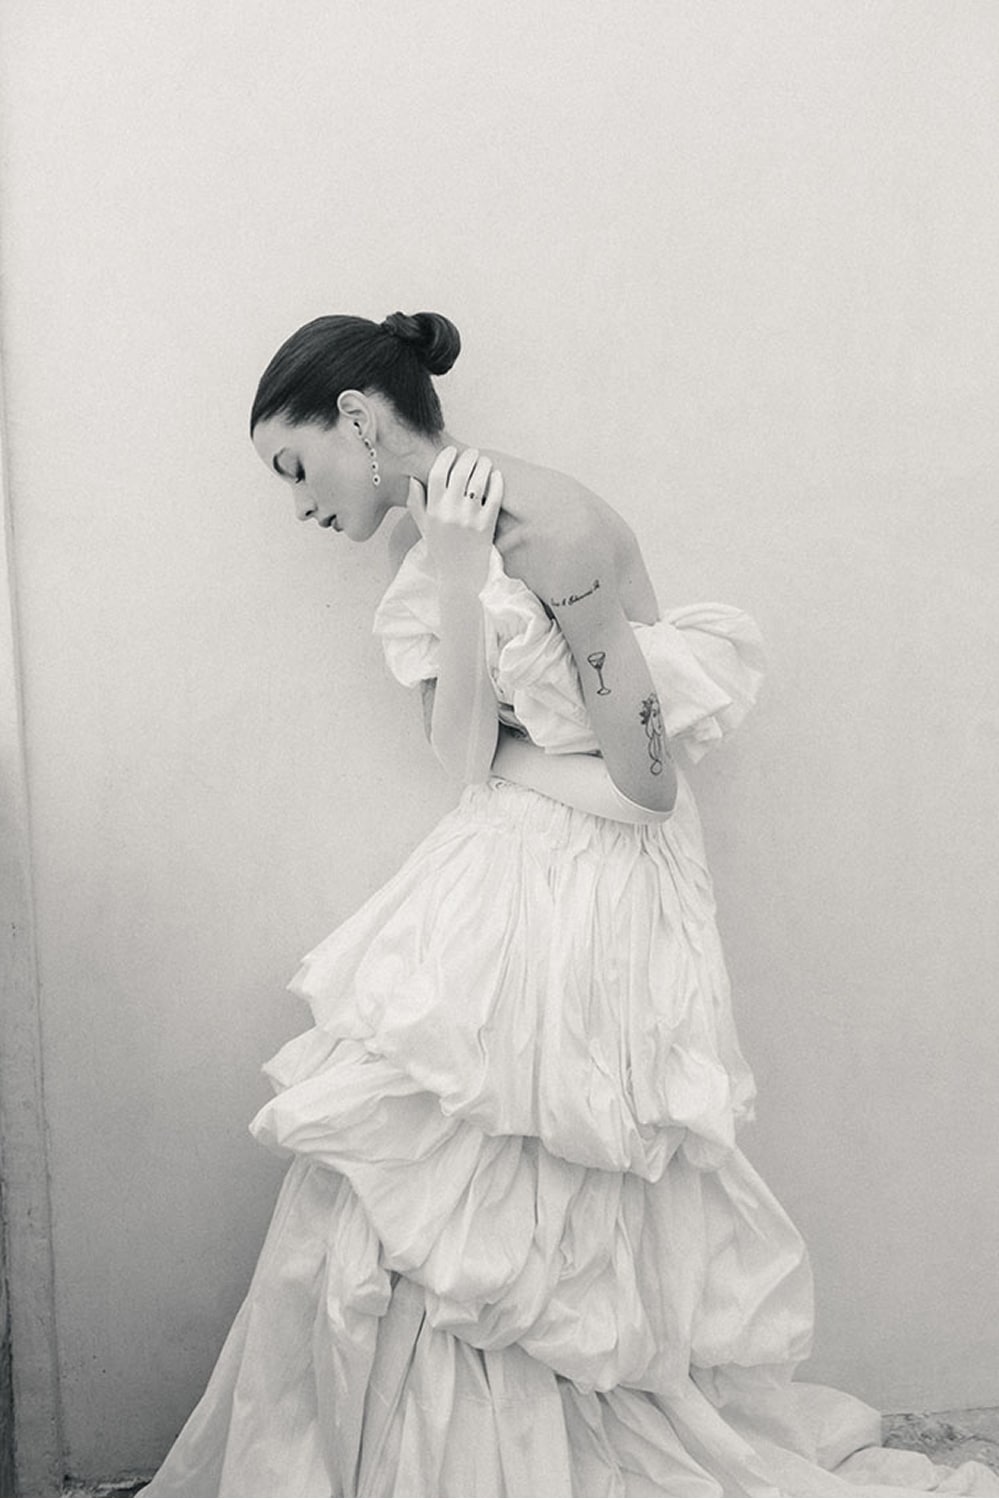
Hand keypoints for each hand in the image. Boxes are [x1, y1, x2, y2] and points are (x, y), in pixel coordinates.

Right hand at [407, 446, 503, 590]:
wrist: (460, 576)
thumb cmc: (442, 550)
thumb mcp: (424, 527)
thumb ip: (416, 503)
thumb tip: (413, 479)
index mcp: (434, 511)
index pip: (438, 474)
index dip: (446, 458)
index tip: (452, 451)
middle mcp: (451, 513)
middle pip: (460, 473)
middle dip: (468, 457)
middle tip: (473, 453)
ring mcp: (470, 518)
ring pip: (479, 481)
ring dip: (483, 466)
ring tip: (485, 462)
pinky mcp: (487, 525)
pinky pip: (494, 496)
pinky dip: (497, 482)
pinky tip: (496, 476)